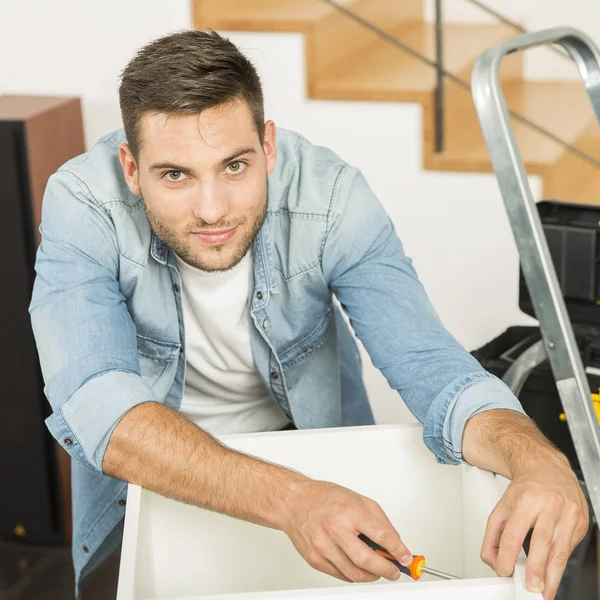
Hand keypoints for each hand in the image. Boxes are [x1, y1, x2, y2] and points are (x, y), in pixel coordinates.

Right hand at [280, 479, 411, 582]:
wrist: (294, 502)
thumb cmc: (324, 498)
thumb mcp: (358, 499)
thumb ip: (379, 521)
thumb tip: (396, 543)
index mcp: (349, 511)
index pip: (381, 535)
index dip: (398, 550)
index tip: (406, 558)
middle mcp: (335, 529)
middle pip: (368, 560)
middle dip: (387, 569)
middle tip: (394, 571)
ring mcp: (324, 546)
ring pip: (355, 573)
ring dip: (372, 575)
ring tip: (378, 570)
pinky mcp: (315, 559)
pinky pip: (341, 575)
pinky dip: (354, 575)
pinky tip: (358, 567)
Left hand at [481, 454, 588, 598]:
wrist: (547, 469)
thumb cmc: (526, 489)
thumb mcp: (503, 506)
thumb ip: (493, 534)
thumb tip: (492, 560)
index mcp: (525, 500)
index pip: (512, 535)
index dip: (506, 558)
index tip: (504, 571)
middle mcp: (549, 505)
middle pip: (541, 543)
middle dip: (536, 570)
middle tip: (530, 588)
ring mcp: (568, 514)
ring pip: (560, 551)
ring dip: (552, 576)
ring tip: (544, 592)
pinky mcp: (580, 522)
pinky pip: (569, 548)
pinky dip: (560, 563)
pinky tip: (552, 572)